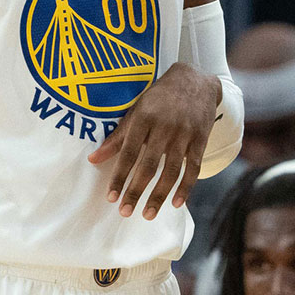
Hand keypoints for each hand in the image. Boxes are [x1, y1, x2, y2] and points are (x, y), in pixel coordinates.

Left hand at [87, 62, 220, 219]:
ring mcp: (185, 133)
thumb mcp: (136, 110)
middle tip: (125, 212)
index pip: (128, 152)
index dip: (119, 176)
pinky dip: (186, 187)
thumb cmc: (159, 97)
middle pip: (149, 165)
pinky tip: (176, 203)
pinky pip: (194, 168)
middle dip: (136, 191)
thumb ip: (118, 136)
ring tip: (147, 214)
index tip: (110, 197)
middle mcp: (165, 126)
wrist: (196, 80)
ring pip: (172, 170)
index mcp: (144, 117)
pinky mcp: (201, 139)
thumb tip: (93, 158)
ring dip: (159, 195)